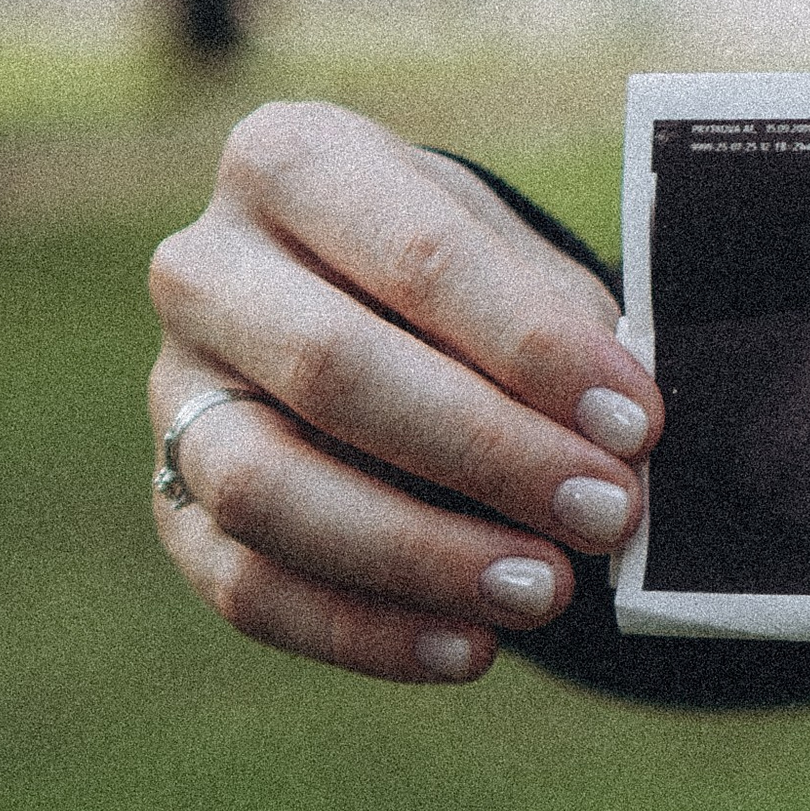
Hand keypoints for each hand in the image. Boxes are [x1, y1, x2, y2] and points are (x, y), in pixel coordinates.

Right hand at [146, 104, 660, 684]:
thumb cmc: (469, 288)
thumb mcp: (521, 264)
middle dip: (487, 454)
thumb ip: (564, 332)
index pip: (415, 255)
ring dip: (419, 554)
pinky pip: (247, 587)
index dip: (531, 349)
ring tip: (548, 592)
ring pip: (266, 489)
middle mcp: (206, 269)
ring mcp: (176, 392)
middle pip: (332, 369)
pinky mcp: (174, 503)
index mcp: (292, 162)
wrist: (383, 321)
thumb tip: (621, 438)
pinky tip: (470, 648)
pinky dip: (364, 631)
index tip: (636, 424)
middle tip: (608, 515)